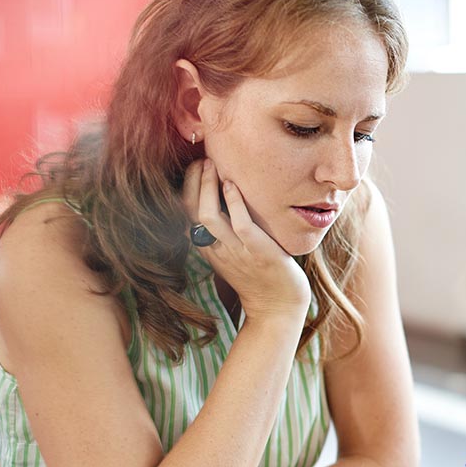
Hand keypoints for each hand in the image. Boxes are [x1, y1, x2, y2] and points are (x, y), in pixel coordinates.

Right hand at [181, 159, 310, 322]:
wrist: (279, 307)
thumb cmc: (261, 276)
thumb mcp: (234, 254)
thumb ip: (225, 233)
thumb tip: (222, 202)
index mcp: (209, 248)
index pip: (186, 214)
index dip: (187, 187)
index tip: (196, 166)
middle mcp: (217, 249)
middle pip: (191, 211)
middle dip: (193, 182)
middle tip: (203, 159)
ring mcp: (236, 251)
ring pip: (208, 216)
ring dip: (207, 187)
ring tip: (213, 165)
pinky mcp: (258, 251)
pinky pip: (240, 224)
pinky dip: (234, 202)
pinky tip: (233, 185)